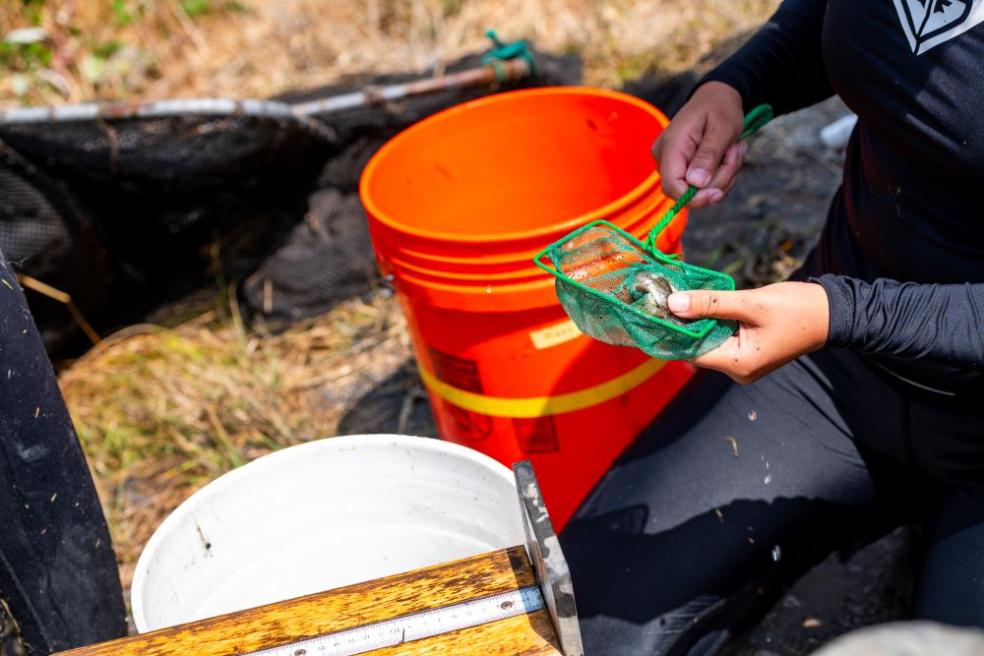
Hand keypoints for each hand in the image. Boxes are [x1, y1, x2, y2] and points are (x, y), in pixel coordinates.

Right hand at [651, 81, 745, 207]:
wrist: (717, 98)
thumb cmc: (720, 107)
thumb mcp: (722, 127)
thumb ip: (709, 154)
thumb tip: (696, 183)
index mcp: (670, 146)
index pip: (672, 187)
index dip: (694, 197)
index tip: (719, 193)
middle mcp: (664, 159)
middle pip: (688, 192)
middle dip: (718, 181)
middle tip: (736, 153)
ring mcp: (672, 165)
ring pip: (700, 191)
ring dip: (725, 176)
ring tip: (734, 150)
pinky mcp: (683, 169)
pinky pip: (703, 186)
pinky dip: (722, 176)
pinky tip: (728, 156)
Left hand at [667, 282, 829, 383]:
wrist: (832, 313)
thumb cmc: (796, 308)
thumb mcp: (751, 302)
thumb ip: (710, 304)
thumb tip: (673, 304)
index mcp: (738, 364)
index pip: (691, 351)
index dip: (671, 332)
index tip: (653, 309)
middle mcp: (738, 370)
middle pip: (698, 348)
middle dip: (681, 324)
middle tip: (661, 298)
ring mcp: (743, 363)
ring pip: (708, 341)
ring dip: (695, 321)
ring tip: (676, 297)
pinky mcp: (748, 352)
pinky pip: (720, 338)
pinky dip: (710, 322)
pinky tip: (698, 303)